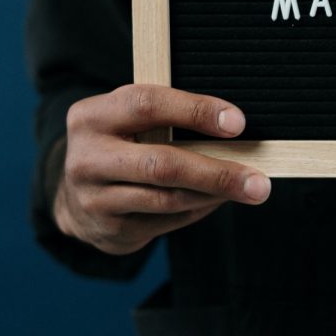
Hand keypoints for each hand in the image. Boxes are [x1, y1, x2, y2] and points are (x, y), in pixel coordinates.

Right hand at [53, 84, 270, 254]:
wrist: (75, 196)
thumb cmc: (120, 143)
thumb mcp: (129, 119)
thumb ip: (167, 116)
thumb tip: (234, 128)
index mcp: (92, 116)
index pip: (148, 105)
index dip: (196, 111)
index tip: (238, 123)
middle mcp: (86, 158)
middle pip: (162, 164)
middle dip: (218, 173)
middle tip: (260, 181)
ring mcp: (94, 199)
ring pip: (168, 198)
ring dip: (215, 194)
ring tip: (249, 188)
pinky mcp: (109, 230)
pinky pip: (166, 220)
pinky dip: (199, 210)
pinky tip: (217, 199)